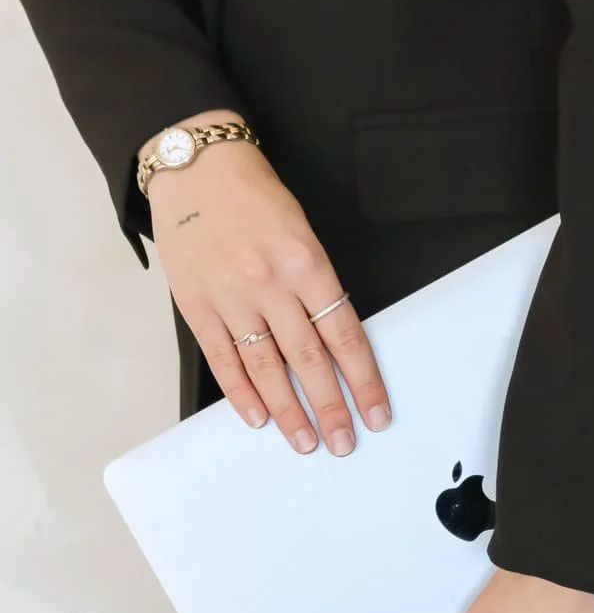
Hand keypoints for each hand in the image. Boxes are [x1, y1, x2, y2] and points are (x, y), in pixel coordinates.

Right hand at [144, 114, 391, 452]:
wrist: (197, 170)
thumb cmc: (256, 200)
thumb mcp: (303, 234)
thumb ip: (317, 286)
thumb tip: (334, 344)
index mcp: (307, 264)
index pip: (344, 336)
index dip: (363, 381)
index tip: (377, 414)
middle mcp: (271, 284)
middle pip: (309, 360)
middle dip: (330, 408)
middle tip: (344, 443)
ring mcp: (231, 297)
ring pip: (266, 368)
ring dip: (288, 411)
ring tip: (305, 442)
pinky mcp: (197, 305)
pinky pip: (223, 359)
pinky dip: (241, 393)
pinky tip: (257, 418)